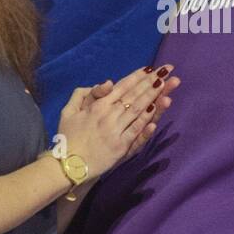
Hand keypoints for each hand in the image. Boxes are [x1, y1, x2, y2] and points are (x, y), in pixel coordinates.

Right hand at [56, 64, 178, 180]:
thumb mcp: (68, 112)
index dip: (137, 77)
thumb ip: (81, 94)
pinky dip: (146, 119)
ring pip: (137, 110)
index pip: (121, 87)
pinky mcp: (120, 146)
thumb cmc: (68, 138)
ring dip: (152, 96)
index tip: (150, 68)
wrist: (68, 164)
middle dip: (150, 82)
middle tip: (165, 70)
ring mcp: (115, 130)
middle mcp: (108, 115)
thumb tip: (105, 84)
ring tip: (165, 84)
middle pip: (133, 95)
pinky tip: (156, 109)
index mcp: (97, 106)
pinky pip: (135, 130)